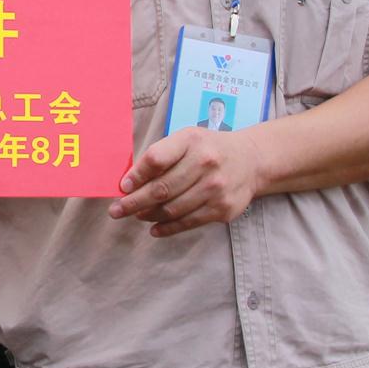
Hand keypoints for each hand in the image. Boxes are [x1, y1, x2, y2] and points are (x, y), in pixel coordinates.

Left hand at [109, 129, 260, 237]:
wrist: (251, 161)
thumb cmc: (208, 149)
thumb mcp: (186, 140)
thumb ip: (160, 155)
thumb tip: (129, 182)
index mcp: (191, 141)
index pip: (156, 159)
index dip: (136, 175)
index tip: (122, 187)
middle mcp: (205, 163)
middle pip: (162, 188)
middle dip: (134, 202)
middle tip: (117, 210)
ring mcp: (215, 188)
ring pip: (172, 209)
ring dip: (149, 215)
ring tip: (137, 215)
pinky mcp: (222, 209)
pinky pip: (188, 223)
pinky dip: (167, 228)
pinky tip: (154, 228)